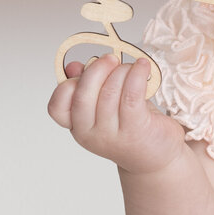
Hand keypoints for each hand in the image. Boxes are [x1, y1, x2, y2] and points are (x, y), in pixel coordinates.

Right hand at [48, 55, 184, 175]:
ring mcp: (112, 135)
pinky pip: (131, 95)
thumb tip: (72, 67)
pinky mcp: (135, 129)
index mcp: (78, 127)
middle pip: (82, 96)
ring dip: (121, 71)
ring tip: (132, 67)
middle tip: (111, 58)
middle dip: (96, 70)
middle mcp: (90, 134)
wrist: (156, 156)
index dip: (67, 85)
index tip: (83, 72)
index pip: (57, 108)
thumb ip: (87, 87)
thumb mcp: (105, 107)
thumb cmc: (130, 127)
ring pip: (109, 92)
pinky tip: (142, 66)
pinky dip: (136, 74)